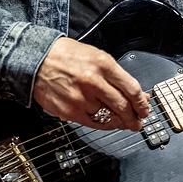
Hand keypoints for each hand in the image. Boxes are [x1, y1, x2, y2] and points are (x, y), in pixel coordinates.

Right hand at [32, 37, 150, 130]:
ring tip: (123, 122)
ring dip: (119, 121)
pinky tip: (109, 124)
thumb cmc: (66, 56)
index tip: (145, 108)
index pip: (131, 88)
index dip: (142, 102)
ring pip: (109, 116)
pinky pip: (94, 123)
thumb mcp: (95, 55)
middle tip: (138, 121)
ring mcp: (82, 98)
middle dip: (134, 117)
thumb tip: (135, 93)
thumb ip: (115, 75)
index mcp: (103, 64)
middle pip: (123, 106)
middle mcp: (94, 81)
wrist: (37, 60)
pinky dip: (105, 125)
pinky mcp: (71, 111)